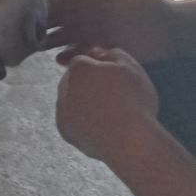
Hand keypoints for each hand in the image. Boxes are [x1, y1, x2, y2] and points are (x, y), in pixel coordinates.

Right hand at [45, 0, 184, 64]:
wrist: (167, 27)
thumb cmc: (145, 3)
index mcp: (91, 0)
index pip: (64, 1)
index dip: (49, 5)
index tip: (35, 10)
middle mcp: (89, 17)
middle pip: (62, 20)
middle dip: (45, 25)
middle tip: (29, 32)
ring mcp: (95, 34)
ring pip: (68, 38)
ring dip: (53, 42)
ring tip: (39, 47)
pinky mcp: (103, 50)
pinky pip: (82, 53)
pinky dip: (70, 56)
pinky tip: (60, 59)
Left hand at [56, 46, 160, 164]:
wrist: (130, 142)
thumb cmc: (133, 102)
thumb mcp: (131, 68)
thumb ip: (113, 54)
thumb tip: (98, 53)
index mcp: (78, 68)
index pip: (84, 61)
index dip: (101, 69)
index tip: (117, 80)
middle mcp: (64, 86)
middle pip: (75, 80)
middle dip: (90, 84)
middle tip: (114, 97)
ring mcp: (62, 110)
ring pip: (72, 100)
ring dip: (86, 103)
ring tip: (111, 114)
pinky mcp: (65, 131)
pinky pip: (73, 122)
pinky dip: (84, 122)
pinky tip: (103, 126)